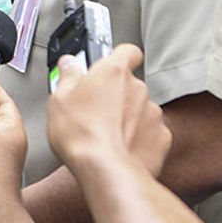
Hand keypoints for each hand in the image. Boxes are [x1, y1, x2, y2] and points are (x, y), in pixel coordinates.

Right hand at [47, 44, 170, 177]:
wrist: (107, 171)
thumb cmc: (81, 135)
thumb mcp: (59, 100)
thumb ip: (67, 77)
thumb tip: (69, 65)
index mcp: (113, 72)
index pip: (127, 51)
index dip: (119, 56)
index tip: (107, 66)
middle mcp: (138, 88)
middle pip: (130, 84)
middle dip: (117, 94)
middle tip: (95, 109)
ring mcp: (153, 113)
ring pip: (141, 109)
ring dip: (128, 117)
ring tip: (106, 134)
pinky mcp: (162, 138)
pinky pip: (151, 132)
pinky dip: (139, 138)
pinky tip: (121, 148)